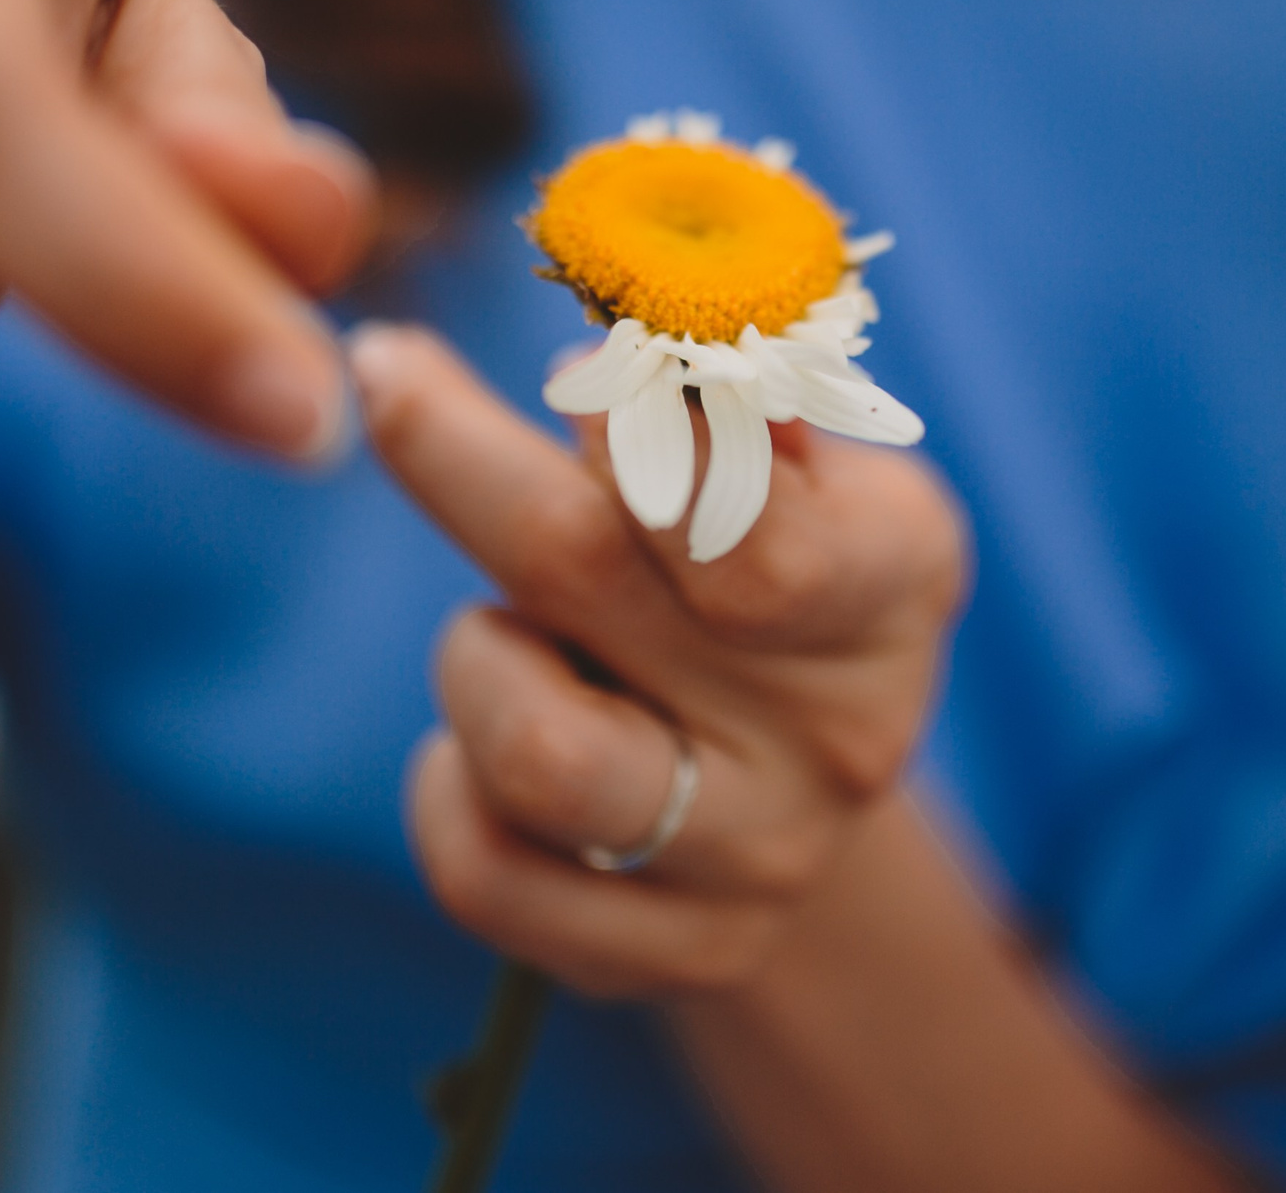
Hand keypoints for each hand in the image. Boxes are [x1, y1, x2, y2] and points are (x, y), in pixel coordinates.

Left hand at [353, 322, 967, 995]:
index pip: (752, 522)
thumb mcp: (794, 446)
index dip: (629, 433)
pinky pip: (483, 874)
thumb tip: (624, 331)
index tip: (555, 354)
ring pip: (535, 753)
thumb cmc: (775, 546)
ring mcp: (761, 860)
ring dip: (474, 653)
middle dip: (457, 452)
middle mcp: (844, 732)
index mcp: (894, 575)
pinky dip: (446, 788)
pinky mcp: (670, 955)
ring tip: (506, 627)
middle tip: (391, 373)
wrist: (807, 764)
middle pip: (584, 574)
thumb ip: (719, 386)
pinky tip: (486, 738)